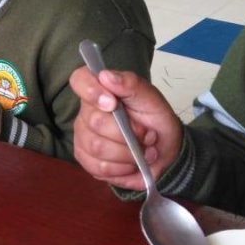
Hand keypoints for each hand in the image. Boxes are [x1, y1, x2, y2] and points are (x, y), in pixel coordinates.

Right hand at [69, 67, 182, 189]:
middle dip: (128, 133)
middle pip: (95, 122)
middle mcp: (86, 113)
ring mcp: (83, 137)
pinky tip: (131, 163)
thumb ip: (131, 84)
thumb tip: (105, 76)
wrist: (165, 151)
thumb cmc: (156, 121)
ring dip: (128, 153)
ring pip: (97, 147)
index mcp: (101, 90)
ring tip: (143, 151)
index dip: (91, 90)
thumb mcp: (152, 99)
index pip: (79, 80)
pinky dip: (122, 168)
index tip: (112, 103)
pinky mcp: (86, 160)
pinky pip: (99, 167)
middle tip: (146, 135)